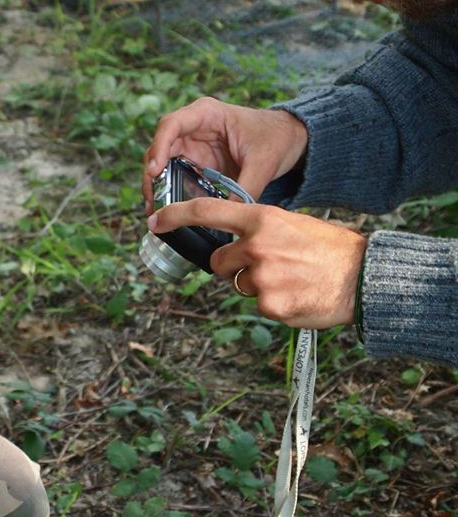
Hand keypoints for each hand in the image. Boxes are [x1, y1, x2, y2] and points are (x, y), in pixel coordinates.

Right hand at [143, 97, 309, 213]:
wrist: (289, 140)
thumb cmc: (276, 138)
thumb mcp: (264, 163)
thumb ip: (246, 188)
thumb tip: (229, 216)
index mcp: (207, 114)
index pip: (171, 125)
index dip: (159, 147)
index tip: (155, 172)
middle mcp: (192, 128)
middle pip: (159, 147)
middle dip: (152, 175)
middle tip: (152, 202)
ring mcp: (192, 146)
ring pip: (161, 164)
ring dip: (156, 186)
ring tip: (156, 211)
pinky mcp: (195, 163)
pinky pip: (174, 176)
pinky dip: (168, 192)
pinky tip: (168, 210)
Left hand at [149, 199, 366, 328]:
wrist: (363, 277)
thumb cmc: (328, 249)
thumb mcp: (291, 224)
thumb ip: (257, 230)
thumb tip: (229, 244)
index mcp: (262, 219)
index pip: (207, 211)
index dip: (175, 215)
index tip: (154, 220)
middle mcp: (256, 246)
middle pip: (218, 261)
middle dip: (233, 265)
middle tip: (268, 265)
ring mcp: (261, 277)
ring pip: (238, 285)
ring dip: (256, 285)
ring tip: (290, 279)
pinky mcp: (269, 305)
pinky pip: (257, 305)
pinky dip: (273, 304)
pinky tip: (296, 295)